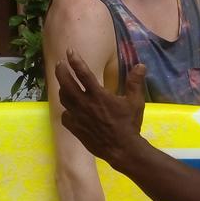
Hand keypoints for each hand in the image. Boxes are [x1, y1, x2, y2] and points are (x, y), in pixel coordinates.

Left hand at [55, 50, 146, 164]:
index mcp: (99, 95)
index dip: (75, 61)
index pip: (83, 73)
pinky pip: (65, 116)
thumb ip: (135, 82)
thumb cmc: (130, 124)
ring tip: (64, 84)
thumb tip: (140, 65)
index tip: (69, 51)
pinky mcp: (75, 128)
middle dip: (61, 71)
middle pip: (66, 84)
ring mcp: (78, 117)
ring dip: (63, 89)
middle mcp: (85, 104)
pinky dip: (66, 110)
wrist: (122, 149)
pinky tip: (69, 108)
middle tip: (59, 64)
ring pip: (64, 99)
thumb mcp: (136, 102)